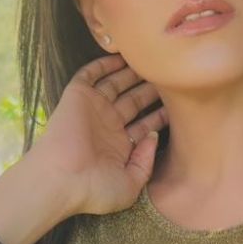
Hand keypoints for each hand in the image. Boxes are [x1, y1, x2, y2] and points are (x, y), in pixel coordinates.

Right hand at [27, 54, 166, 215]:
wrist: (61, 179)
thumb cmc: (93, 189)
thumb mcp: (130, 185)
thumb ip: (146, 162)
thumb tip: (154, 136)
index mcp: (119, 146)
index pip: (145, 124)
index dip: (161, 114)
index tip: (181, 104)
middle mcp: (107, 125)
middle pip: (134, 101)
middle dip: (152, 89)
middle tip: (170, 75)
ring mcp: (93, 109)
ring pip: (117, 84)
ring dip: (133, 72)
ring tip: (152, 60)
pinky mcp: (77, 96)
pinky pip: (91, 73)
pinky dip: (105, 63)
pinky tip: (123, 54)